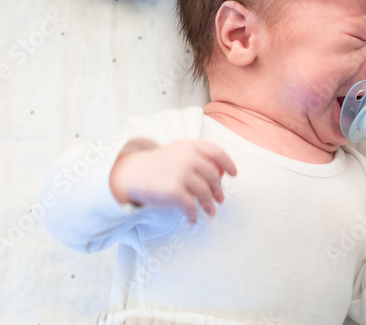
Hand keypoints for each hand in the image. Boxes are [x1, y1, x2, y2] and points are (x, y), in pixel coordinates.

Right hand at [109, 140, 236, 224]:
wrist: (131, 173)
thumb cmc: (156, 164)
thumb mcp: (177, 152)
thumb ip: (196, 157)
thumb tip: (219, 172)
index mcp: (190, 146)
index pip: (217, 152)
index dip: (228, 163)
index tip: (234, 174)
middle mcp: (188, 158)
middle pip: (213, 176)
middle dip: (219, 190)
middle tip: (220, 199)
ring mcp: (181, 174)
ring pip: (204, 193)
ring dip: (209, 205)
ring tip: (210, 212)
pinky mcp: (174, 191)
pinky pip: (190, 206)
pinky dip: (193, 215)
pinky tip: (192, 220)